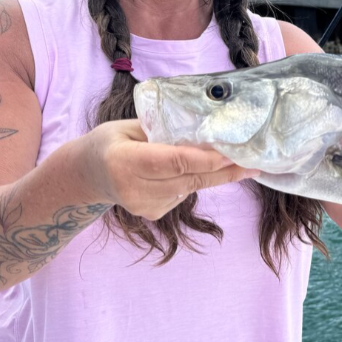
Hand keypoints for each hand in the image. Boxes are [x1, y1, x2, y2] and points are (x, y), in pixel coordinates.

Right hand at [76, 119, 258, 220]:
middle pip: (188, 179)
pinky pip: (183, 194)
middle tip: (253, 163)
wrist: (88, 174)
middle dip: (224, 171)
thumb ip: (162, 130)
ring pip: (190, 188)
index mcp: (124, 161)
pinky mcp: (152, 214)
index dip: (206, 159)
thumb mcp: (129, 127)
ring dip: (216, 176)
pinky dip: (195, 180)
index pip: (174, 162)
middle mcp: (133, 189)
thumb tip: (204, 127)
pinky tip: (197, 170)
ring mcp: (143, 206)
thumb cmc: (110, 142)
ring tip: (242, 164)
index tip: (232, 154)